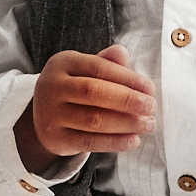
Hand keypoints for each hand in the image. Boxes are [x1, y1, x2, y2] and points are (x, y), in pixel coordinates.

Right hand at [17, 43, 155, 173]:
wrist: (44, 117)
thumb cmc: (74, 89)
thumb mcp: (85, 71)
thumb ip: (106, 62)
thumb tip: (122, 53)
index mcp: (62, 63)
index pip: (98, 67)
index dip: (126, 78)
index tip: (149, 88)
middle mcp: (51, 86)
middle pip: (93, 91)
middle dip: (127, 100)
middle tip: (151, 107)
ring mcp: (50, 114)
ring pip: (93, 119)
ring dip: (126, 123)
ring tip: (148, 124)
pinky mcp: (55, 138)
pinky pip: (89, 142)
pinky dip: (114, 142)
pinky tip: (133, 140)